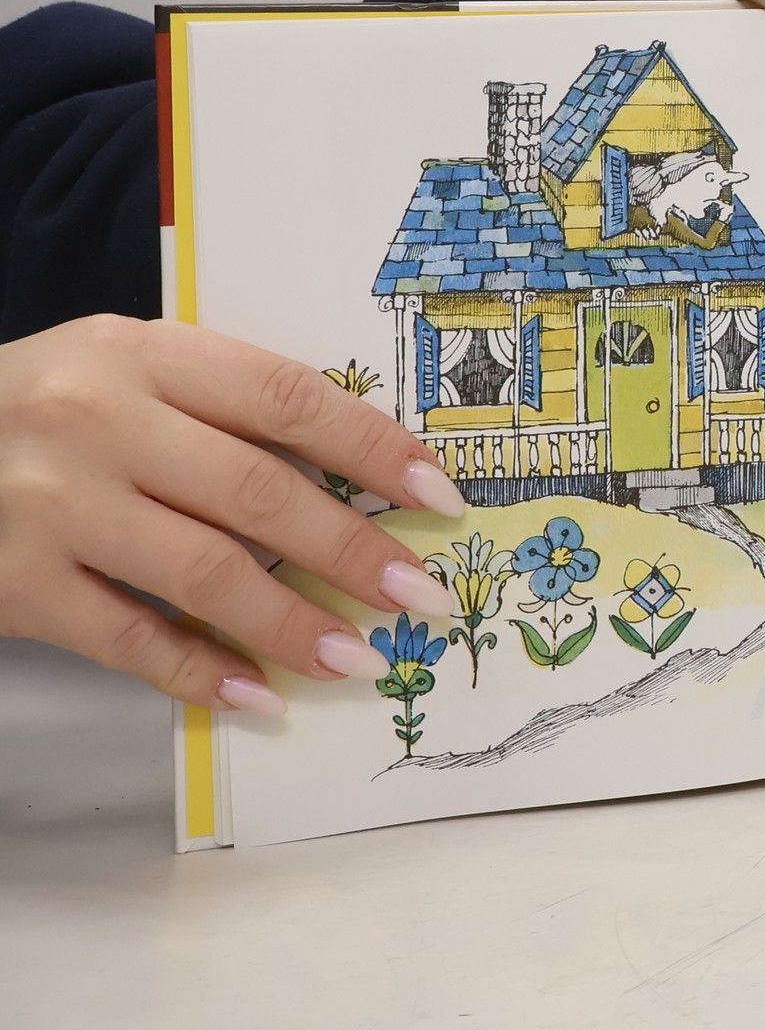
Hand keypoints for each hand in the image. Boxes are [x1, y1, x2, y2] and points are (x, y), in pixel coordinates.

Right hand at [0, 316, 465, 715]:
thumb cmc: (47, 405)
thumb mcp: (130, 368)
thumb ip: (223, 404)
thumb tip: (358, 470)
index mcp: (147, 352)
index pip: (289, 397)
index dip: (374, 448)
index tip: (439, 493)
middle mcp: (100, 420)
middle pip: (260, 491)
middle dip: (354, 551)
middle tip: (421, 595)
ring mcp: (53, 503)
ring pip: (204, 572)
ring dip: (292, 624)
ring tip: (358, 658)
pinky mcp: (12, 582)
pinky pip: (127, 638)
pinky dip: (198, 671)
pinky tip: (257, 695)